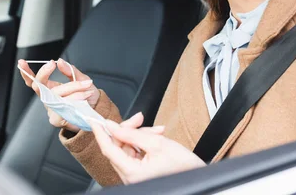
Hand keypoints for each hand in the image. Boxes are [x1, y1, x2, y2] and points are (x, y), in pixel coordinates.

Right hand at [18, 58, 100, 132]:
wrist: (97, 110)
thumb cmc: (87, 94)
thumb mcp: (81, 78)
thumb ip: (70, 70)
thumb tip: (59, 61)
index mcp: (50, 88)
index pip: (34, 80)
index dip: (26, 73)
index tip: (22, 62)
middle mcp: (48, 98)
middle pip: (39, 86)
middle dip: (45, 74)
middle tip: (53, 64)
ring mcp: (51, 109)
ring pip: (53, 95)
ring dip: (71, 88)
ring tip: (86, 84)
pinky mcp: (56, 120)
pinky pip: (61, 108)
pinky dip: (74, 99)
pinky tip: (83, 97)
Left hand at [90, 117, 204, 183]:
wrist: (200, 177)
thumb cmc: (184, 166)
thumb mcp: (157, 143)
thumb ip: (131, 133)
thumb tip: (112, 126)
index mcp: (132, 173)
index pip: (108, 149)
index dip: (100, 133)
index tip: (94, 119)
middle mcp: (130, 177)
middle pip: (119, 147)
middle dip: (129, 130)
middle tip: (140, 118)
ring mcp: (135, 177)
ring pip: (128, 149)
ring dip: (140, 136)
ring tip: (158, 131)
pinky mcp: (141, 174)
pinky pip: (135, 154)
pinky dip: (143, 143)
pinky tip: (156, 137)